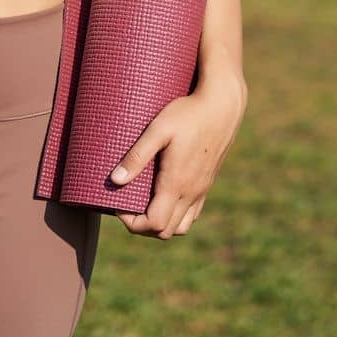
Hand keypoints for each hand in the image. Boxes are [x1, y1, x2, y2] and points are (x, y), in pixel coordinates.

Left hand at [109, 77, 246, 238]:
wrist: (222, 106)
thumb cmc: (188, 114)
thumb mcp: (158, 129)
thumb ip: (137, 156)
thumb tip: (114, 180)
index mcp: (177, 184)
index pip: (154, 224)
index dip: (132, 222)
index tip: (118, 203)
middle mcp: (191, 193)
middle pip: (165, 231)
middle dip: (142, 226)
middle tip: (126, 204)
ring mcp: (201, 190)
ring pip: (181, 227)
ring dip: (160, 224)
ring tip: (143, 203)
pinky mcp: (207, 183)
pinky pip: (192, 214)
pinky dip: (176, 216)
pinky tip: (164, 196)